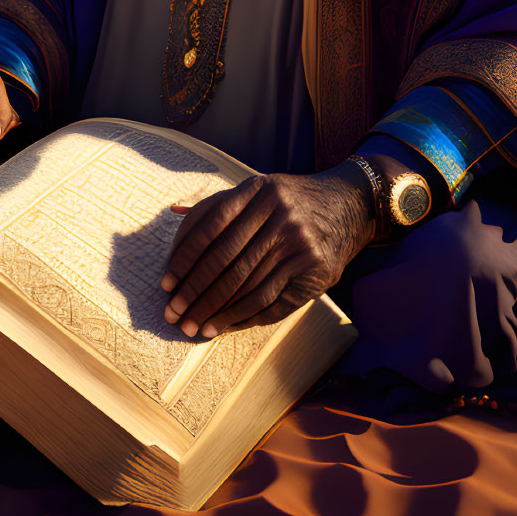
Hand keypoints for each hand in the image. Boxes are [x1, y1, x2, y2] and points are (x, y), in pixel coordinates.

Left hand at [160, 165, 376, 338]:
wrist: (351, 204)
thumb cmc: (292, 201)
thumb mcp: (261, 189)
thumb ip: (221, 203)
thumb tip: (175, 214)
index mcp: (258, 189)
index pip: (210, 226)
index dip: (184, 257)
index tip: (166, 282)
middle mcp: (278, 212)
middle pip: (225, 260)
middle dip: (194, 291)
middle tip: (172, 313)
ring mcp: (298, 240)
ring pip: (246, 283)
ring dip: (214, 310)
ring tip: (193, 326)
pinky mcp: (313, 267)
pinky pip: (270, 298)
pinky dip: (242, 316)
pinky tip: (222, 326)